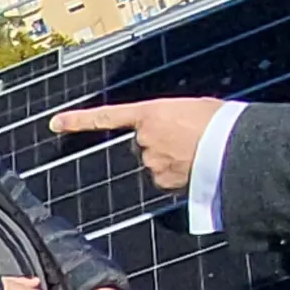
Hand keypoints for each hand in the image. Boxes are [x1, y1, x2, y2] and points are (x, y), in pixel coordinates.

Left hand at [49, 97, 224, 190]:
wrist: (233, 146)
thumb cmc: (221, 122)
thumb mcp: (193, 107)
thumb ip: (171, 119)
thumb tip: (172, 135)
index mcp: (150, 113)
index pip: (106, 117)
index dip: (79, 120)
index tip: (55, 123)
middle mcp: (144, 138)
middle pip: (141, 145)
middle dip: (157, 145)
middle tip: (186, 140)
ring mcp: (151, 162)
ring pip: (154, 164)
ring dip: (169, 161)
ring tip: (197, 153)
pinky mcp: (162, 182)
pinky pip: (166, 181)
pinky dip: (177, 177)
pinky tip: (196, 169)